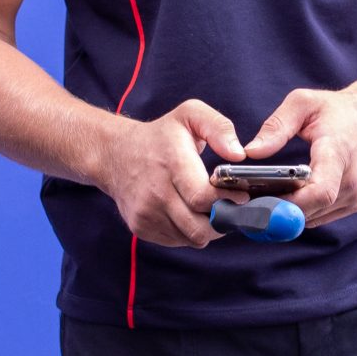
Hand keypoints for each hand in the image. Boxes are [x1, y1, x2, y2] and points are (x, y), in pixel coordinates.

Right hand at [95, 99, 242, 247]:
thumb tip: (238, 153)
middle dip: (223, 221)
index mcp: (172, 164)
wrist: (114, 154)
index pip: (203, 198)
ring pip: (192, 238)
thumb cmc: (159, 136)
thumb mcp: (189, 114)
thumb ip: (218, 127)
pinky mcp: (141, 227)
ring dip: (207, 228)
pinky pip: (178, 241)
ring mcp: (147, 213)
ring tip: (210, 209)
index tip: (242, 196)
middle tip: (231, 208)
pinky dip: (189, 232)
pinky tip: (189, 212)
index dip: (227, 201)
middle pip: (200, 227)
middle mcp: (157, 193)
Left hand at [245, 86, 356, 226]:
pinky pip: (321, 217)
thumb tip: (251, 152)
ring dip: (287, 214)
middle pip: (311, 210)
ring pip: (313, 218)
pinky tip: (283, 200)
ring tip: (260, 201)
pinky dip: (301, 212)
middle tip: (246, 205)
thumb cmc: (339, 109)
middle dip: (277, 211)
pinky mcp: (355, 203)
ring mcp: (356, 195)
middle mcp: (351, 180)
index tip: (262, 202)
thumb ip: (276, 126)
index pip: (321, 191)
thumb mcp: (303, 103)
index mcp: (338, 153)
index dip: (291, 204)